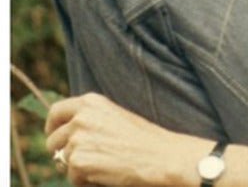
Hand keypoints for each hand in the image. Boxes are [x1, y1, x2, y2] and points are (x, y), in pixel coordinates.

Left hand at [45, 93, 206, 186]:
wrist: (162, 156)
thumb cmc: (144, 139)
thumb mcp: (115, 117)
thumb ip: (90, 120)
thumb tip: (65, 136)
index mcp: (91, 102)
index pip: (56, 111)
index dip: (52, 127)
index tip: (56, 136)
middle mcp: (81, 117)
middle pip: (53, 141)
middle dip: (63, 154)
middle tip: (84, 161)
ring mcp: (78, 139)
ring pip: (62, 162)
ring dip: (78, 168)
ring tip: (105, 165)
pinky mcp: (78, 161)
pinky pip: (72, 177)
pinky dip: (86, 181)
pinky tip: (106, 173)